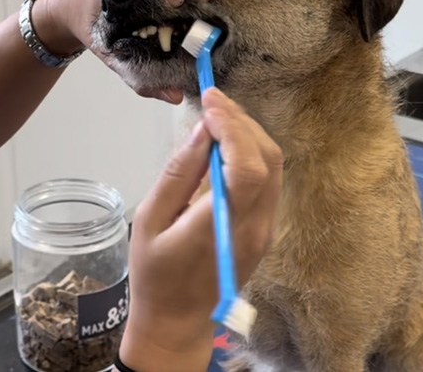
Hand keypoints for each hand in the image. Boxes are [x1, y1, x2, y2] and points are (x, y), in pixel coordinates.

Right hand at [118, 88, 282, 371]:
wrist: (177, 322)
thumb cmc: (153, 274)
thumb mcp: (149, 220)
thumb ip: (178, 174)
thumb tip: (202, 131)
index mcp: (220, 228)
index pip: (246, 168)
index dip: (233, 128)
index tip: (208, 104)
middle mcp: (254, 228)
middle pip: (267, 159)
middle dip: (242, 122)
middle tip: (212, 99)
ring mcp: (265, 230)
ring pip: (274, 167)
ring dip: (250, 134)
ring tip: (218, 114)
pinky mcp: (265, 230)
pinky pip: (268, 181)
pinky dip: (252, 152)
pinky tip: (227, 142)